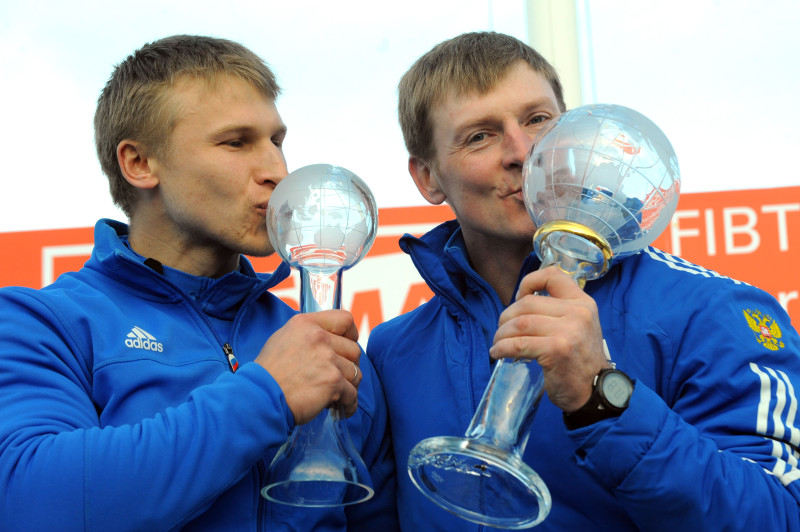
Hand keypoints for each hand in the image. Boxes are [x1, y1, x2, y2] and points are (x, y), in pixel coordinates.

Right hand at [255, 310, 361, 424]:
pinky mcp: (333, 382)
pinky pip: (352, 394)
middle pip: (354, 349)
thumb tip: (328, 338)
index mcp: (307, 324)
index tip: (348, 344)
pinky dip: (349, 404)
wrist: (259, 397)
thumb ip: (307, 335)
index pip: (345, 319)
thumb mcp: (282, 339)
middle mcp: (319, 337)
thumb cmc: (267, 373)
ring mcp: (327, 359)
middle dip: (349, 366)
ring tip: (336, 395)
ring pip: (356, 373)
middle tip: (337, 378)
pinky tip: (341, 408)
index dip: (351, 334)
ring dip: (348, 386)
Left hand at [489, 266, 607, 411]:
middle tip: (502, 331)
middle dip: (506, 317)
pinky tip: (498, 353)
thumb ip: (557, 311)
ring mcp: (568, 331)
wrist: (594, 391)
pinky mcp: (557, 350)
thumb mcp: (578, 326)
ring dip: (502, 334)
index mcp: (582, 302)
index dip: (529, 282)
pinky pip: (519, 344)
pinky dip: (502, 348)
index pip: (553, 276)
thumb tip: (520, 303)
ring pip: (520, 323)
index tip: (519, 298)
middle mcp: (578, 312)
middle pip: (527, 303)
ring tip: (498, 343)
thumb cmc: (579, 360)